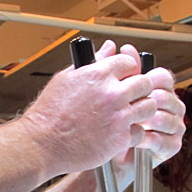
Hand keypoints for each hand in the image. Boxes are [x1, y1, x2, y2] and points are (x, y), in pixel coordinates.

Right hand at [20, 40, 157, 176]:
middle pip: (145, 83)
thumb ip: (92, 61)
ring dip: (142, 110)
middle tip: (131, 97)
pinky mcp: (120, 139)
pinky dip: (133, 133)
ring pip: (149, 107)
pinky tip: (121, 134)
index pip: (129, 62)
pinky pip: (140, 131)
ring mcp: (118, 117)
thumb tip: (109, 47)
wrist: (42, 144)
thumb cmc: (49, 113)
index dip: (128, 70)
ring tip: (129, 116)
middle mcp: (112, 93)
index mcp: (98, 74)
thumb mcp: (66, 79)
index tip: (124, 78)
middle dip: (140, 89)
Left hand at [110, 58, 185, 173]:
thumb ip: (116, 69)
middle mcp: (171, 106)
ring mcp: (174, 127)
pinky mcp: (171, 147)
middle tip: (130, 106)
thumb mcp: (109, 94)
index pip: (163, 77)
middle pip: (167, 96)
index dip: (149, 79)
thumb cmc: (108, 124)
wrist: (104, 156)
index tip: (131, 82)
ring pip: (169, 117)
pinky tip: (136, 140)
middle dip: (148, 101)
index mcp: (159, 90)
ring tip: (132, 123)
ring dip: (149, 120)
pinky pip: (166, 140)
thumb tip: (120, 46)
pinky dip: (149, 139)